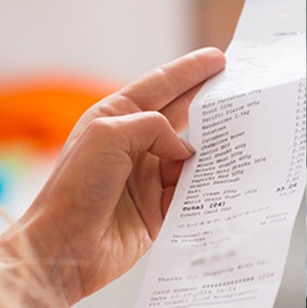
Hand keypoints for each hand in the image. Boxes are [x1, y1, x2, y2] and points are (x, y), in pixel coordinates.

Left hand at [0, 48, 225, 307]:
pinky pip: (192, 190)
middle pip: (180, 116)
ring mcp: (147, 177)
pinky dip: (207, 184)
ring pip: (190, 155)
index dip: (189, 72)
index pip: (159, 87)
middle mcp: (133, 145)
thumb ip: (153, 127)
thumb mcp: (110, 136)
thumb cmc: (76, 188)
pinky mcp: (159, 209)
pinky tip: (225, 177)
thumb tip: (187, 150)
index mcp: (115, 119)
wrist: (65, 248)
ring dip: (212, 148)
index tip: (219, 59)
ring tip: (242, 136)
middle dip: (208, 102)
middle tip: (241, 90)